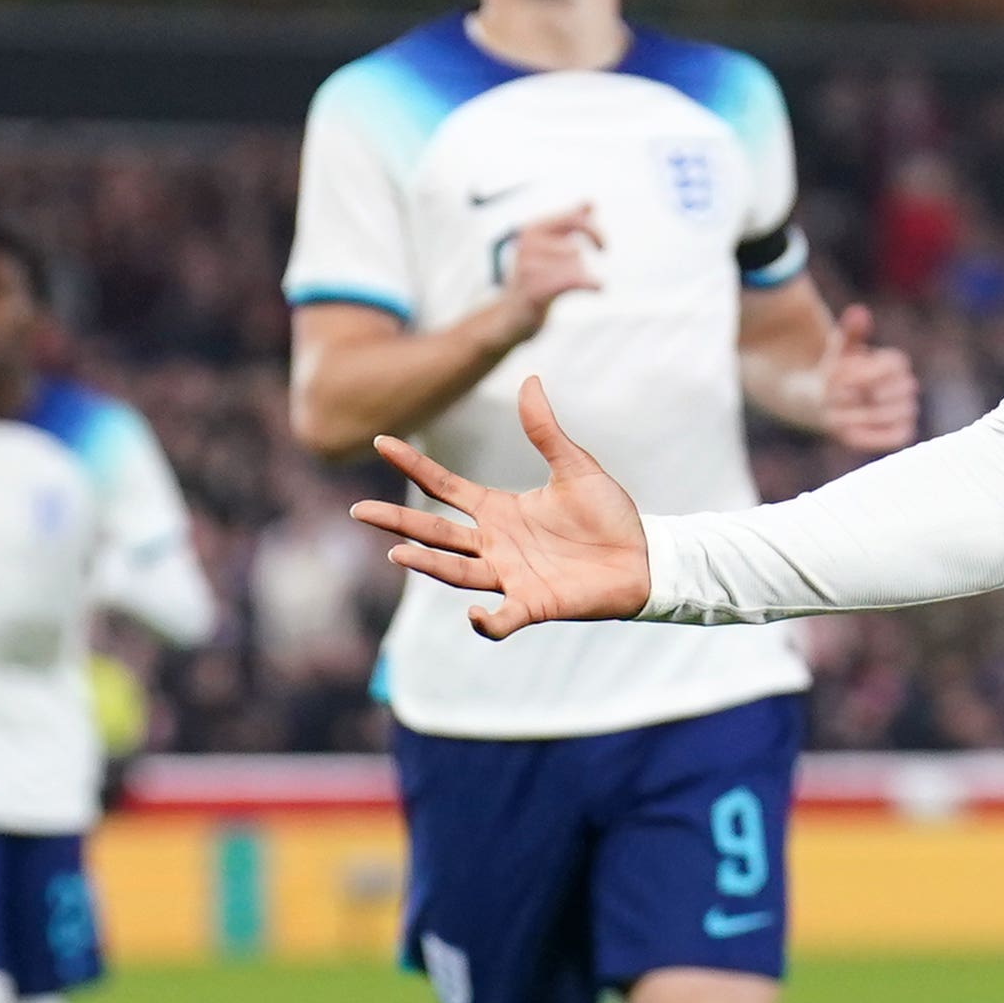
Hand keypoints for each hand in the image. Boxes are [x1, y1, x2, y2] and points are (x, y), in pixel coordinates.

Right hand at [353, 375, 652, 638]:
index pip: (444, 486)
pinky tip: (475, 615)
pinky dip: (487, 622)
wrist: (644, 559)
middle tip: (359, 512)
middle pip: (435, 532)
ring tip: (397, 552)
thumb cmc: (609, 516)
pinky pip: (503, 619)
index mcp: (499, 509)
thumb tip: (529, 380)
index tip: (381, 442)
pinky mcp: (534, 604)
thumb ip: (545, 430)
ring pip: (456, 571)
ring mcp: (511, 575)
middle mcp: (495, 543)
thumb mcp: (575, 467)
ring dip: (428, 564)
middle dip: (397, 522)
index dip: (413, 465)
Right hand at [479, 206, 604, 358]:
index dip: (593, 231)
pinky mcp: (532, 290)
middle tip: (593, 263)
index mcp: (532, 229)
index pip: (572, 219)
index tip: (603, 247)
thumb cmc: (534, 278)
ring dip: (578, 276)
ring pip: (573, 266)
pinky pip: (570, 281)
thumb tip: (590, 202)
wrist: (511, 315)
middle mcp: (526, 244)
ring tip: (564, 285)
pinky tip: (600, 287)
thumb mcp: (552, 246)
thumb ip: (570, 223)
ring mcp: (527, 267)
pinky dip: (589, 283)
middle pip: (575, 248)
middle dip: (585, 259)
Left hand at [815, 303, 919, 452]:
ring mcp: (908, 411)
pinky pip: (894, 437)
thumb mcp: (839, 351)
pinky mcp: (903, 433)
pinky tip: (848, 431)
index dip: (864, 374)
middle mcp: (908, 386)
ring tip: (837, 415)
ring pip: (888, 415)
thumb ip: (850, 333)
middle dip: (858, 396)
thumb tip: (859, 312)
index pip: (891, 366)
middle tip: (835, 399)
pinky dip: (871, 435)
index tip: (837, 379)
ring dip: (859, 416)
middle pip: (888, 391)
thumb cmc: (837, 373)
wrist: (832, 401)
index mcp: (896, 363)